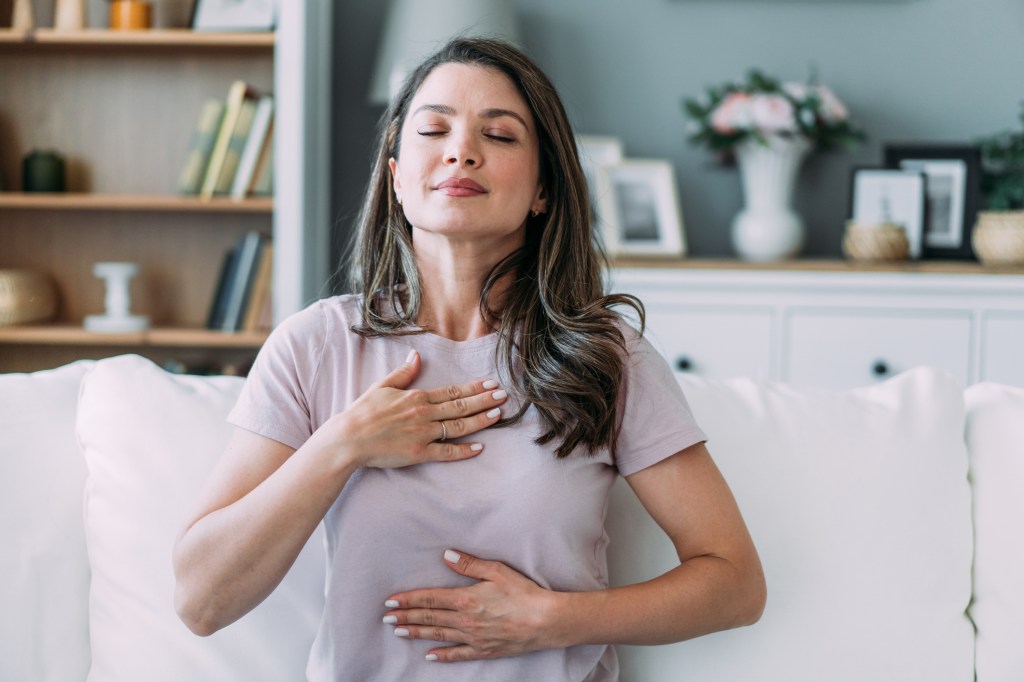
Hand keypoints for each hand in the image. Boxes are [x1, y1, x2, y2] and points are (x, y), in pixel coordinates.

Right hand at [325, 350, 506, 468]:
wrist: (349, 438)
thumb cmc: (362, 412)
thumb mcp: (382, 386)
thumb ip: (404, 373)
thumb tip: (416, 355)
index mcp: (417, 397)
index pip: (452, 391)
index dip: (473, 387)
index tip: (490, 382)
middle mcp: (424, 413)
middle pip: (461, 406)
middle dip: (484, 400)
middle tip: (503, 395)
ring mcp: (423, 434)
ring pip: (458, 426)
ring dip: (480, 420)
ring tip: (498, 415)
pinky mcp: (419, 453)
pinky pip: (446, 452)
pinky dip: (463, 450)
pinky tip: (479, 447)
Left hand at [383, 550, 558, 661]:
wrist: (546, 621)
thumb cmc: (524, 593)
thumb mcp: (497, 571)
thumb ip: (468, 564)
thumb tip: (446, 555)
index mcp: (466, 599)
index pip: (429, 599)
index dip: (408, 600)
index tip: (391, 601)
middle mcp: (465, 620)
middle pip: (429, 618)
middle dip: (405, 617)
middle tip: (386, 618)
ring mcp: (473, 638)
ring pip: (438, 635)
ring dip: (416, 632)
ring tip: (399, 631)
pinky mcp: (484, 650)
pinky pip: (457, 654)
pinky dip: (441, 655)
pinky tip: (429, 655)